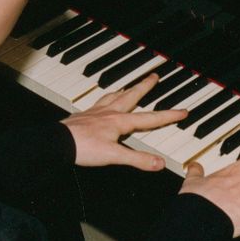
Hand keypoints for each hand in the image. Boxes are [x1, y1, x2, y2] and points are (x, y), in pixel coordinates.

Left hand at [61, 74, 185, 170]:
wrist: (56, 144)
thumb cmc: (83, 148)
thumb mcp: (114, 156)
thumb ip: (138, 159)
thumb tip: (159, 163)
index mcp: (119, 121)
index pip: (150, 118)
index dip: (168, 115)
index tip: (183, 111)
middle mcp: (109, 113)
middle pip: (131, 96)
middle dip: (145, 87)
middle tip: (154, 76)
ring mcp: (95, 112)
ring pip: (114, 96)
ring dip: (125, 90)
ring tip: (130, 86)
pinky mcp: (83, 116)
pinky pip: (98, 103)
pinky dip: (106, 99)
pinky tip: (104, 102)